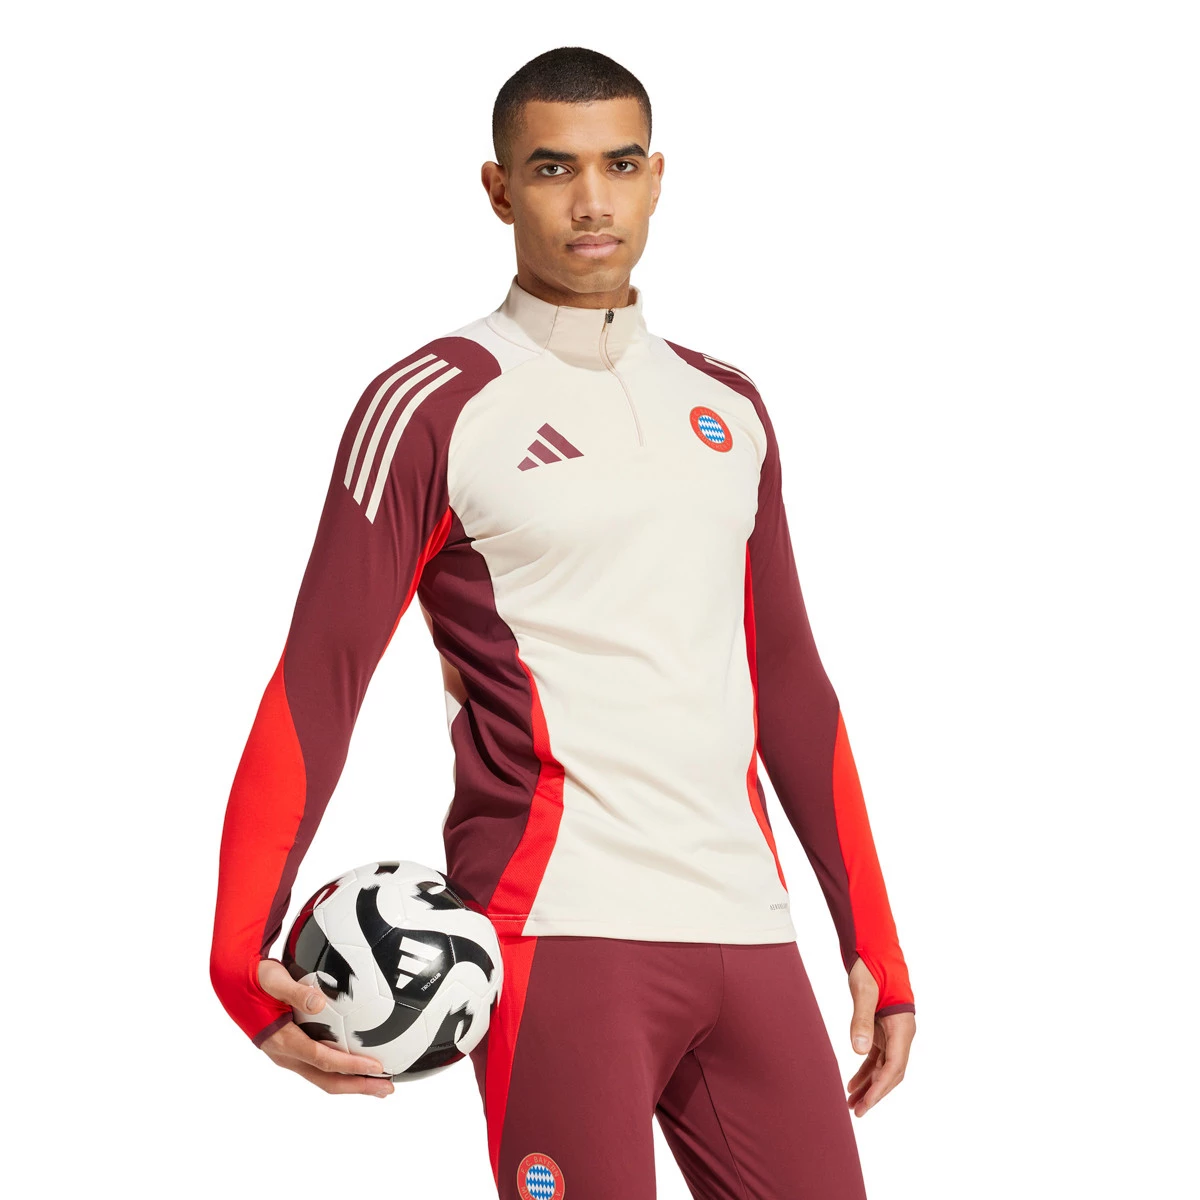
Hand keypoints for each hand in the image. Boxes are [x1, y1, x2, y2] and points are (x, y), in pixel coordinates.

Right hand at [256, 957, 394, 1097]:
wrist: (233, 985)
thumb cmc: (255, 979)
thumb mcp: (272, 979)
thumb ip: (294, 990)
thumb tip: (319, 1002)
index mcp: (283, 1042)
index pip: (323, 1060)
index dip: (351, 1066)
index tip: (377, 1067)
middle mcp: (286, 1055)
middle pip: (327, 1080)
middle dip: (358, 1086)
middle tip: (388, 1089)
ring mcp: (289, 1056)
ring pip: (324, 1077)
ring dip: (353, 1082)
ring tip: (380, 1084)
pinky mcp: (293, 1050)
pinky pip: (320, 1066)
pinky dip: (343, 1070)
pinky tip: (360, 1064)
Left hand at [845, 957, 914, 1116]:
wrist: (874, 947)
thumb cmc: (870, 965)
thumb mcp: (864, 991)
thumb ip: (862, 1019)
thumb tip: (858, 1050)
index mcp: (902, 1027)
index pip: (894, 1067)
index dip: (880, 1089)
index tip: (865, 1105)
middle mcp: (902, 1032)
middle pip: (892, 1072)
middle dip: (876, 1093)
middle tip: (857, 1111)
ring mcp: (893, 1030)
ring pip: (884, 1067)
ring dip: (870, 1085)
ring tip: (852, 1103)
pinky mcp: (883, 1027)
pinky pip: (877, 1056)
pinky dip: (866, 1070)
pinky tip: (853, 1082)